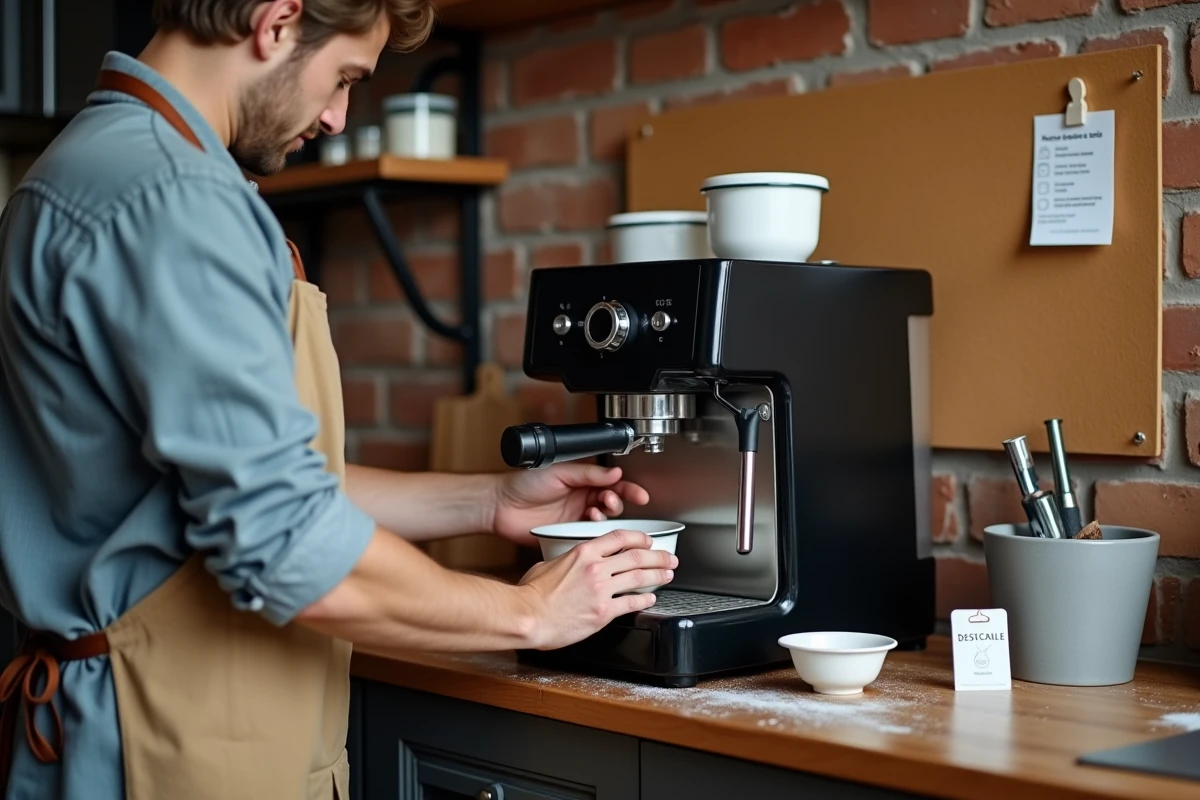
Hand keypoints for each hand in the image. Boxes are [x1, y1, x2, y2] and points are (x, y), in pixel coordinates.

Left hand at [491, 463, 649, 545]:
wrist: (501, 505)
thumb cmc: (524, 483)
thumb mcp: (560, 472)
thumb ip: (589, 474)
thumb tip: (614, 472)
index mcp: (582, 480)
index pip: (612, 483)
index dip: (629, 489)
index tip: (641, 496)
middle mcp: (581, 498)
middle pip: (612, 502)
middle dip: (618, 502)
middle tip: (611, 502)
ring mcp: (575, 517)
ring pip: (604, 520)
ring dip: (606, 517)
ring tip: (596, 512)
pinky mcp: (568, 534)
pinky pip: (589, 535)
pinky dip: (594, 532)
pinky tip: (589, 525)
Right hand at [516, 529, 677, 649]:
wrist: (526, 616)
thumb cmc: (530, 594)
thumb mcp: (547, 565)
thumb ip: (566, 561)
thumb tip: (570, 564)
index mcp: (583, 553)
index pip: (619, 537)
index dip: (639, 537)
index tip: (648, 540)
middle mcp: (596, 568)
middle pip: (636, 556)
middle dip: (658, 556)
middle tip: (669, 558)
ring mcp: (601, 590)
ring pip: (639, 577)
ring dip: (658, 574)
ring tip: (668, 574)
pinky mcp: (603, 613)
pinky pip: (631, 603)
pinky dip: (645, 599)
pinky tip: (651, 598)